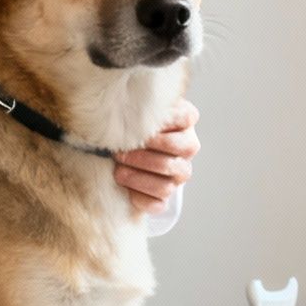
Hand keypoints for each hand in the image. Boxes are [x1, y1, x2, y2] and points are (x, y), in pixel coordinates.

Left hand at [116, 99, 198, 214]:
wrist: (128, 150)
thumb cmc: (132, 126)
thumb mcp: (137, 111)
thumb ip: (136, 104)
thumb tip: (117, 102)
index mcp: (185, 121)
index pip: (186, 117)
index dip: (163, 122)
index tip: (137, 125)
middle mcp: (188, 147)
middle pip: (180, 150)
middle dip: (147, 152)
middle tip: (120, 152)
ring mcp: (179, 174)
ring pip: (169, 181)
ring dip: (139, 177)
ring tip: (118, 171)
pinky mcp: (166, 196)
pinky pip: (158, 203)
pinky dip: (140, 198)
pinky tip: (124, 189)